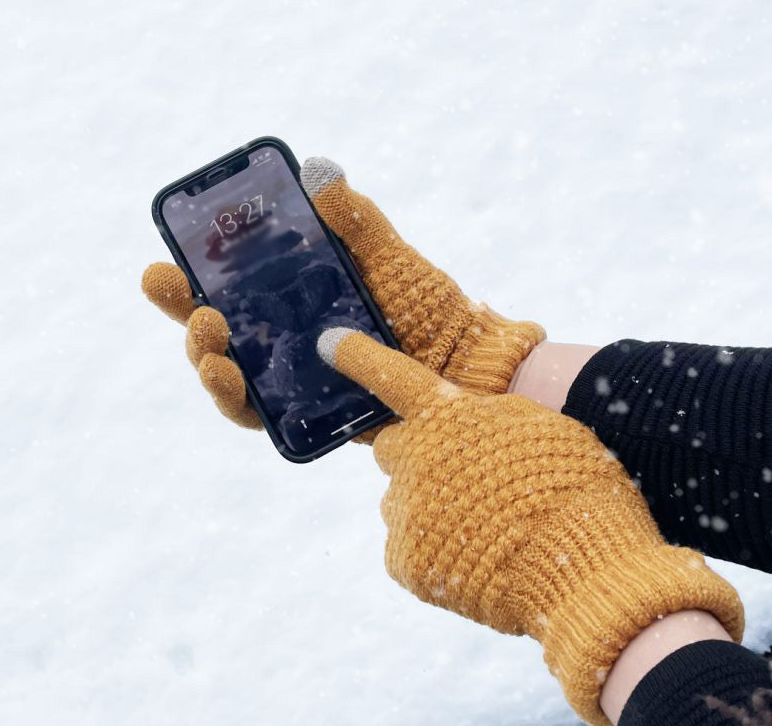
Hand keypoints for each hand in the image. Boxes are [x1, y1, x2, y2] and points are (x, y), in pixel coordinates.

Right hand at [143, 158, 545, 431]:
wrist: (463, 361)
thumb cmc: (425, 303)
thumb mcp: (387, 256)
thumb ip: (354, 220)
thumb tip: (318, 170)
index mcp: (290, 297)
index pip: (226, 287)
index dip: (187, 280)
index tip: (164, 264)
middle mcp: (282, 338)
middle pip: (217, 332)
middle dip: (188, 320)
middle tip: (190, 306)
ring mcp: (292, 377)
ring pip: (231, 377)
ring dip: (207, 364)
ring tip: (210, 351)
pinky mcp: (307, 415)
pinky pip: (264, 416)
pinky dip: (243, 404)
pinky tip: (235, 385)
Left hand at [317, 327, 743, 725]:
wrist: (583, 569)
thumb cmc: (574, 487)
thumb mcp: (536, 427)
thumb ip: (484, 419)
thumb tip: (458, 425)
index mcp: (448, 416)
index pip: (392, 376)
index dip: (358, 356)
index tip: (328, 342)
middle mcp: (415, 457)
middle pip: (397, 448)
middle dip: (422, 456)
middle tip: (469, 479)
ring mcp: (405, 510)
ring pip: (406, 499)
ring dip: (434, 506)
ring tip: (488, 527)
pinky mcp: (405, 559)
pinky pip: (410, 544)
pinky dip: (435, 549)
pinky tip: (477, 557)